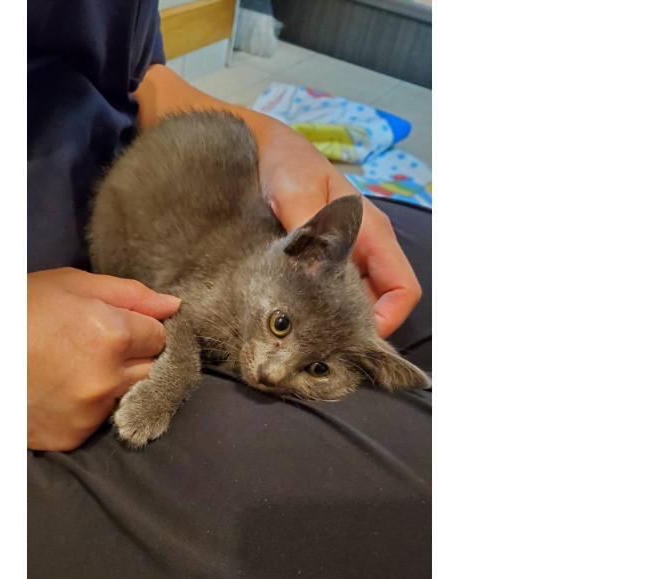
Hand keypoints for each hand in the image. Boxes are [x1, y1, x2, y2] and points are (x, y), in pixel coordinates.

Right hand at [27, 268, 180, 450]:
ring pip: (126, 397)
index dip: (141, 329)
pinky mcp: (72, 437)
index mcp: (113, 334)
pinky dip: (85, 408)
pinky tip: (57, 391)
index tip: (118, 326)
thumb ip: (130, 295)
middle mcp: (108, 377)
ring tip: (71, 368)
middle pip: (151, 370)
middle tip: (95, 347)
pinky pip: (98, 421)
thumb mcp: (71, 285)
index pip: (160, 337)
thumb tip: (173, 307)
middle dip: (133, 358)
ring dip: (111, 384)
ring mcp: (90, 411)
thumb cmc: (17, 308)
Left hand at [246, 113, 421, 337]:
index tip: (353, 340)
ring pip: (352, 301)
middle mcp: (361, 249)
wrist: (258, 147)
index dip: (387, 320)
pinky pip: (327, 292)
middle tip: (319, 348)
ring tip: (303, 337)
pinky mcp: (316, 259)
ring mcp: (341, 255)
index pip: (402, 289)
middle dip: (355, 329)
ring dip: (333, 320)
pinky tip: (290, 316)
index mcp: (371, 233)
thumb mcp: (298, 192)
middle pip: (378, 303)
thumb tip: (319, 272)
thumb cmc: (285, 163)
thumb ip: (312, 231)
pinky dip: (315, 308)